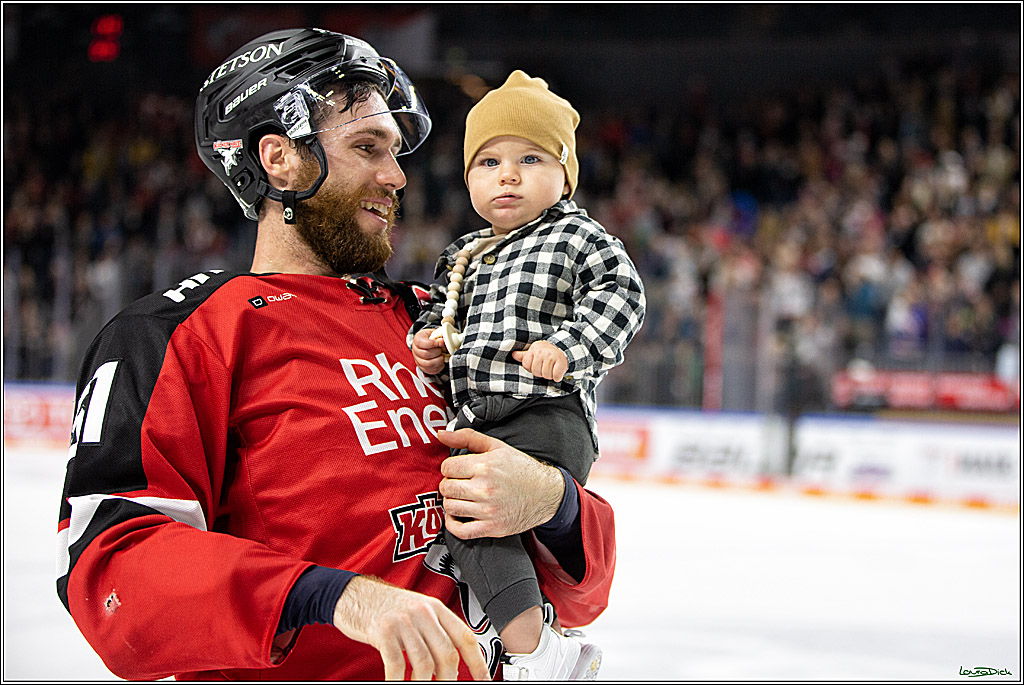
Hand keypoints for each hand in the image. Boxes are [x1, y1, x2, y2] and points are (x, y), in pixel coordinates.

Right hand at [332, 575, 489, 680]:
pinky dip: (399, 680)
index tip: (483, 678)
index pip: (465, 637)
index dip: (478, 661)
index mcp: (436, 608)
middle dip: (449, 678)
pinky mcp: (383, 632)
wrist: (355, 594)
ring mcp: (403, 622)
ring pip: (425, 662)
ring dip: (425, 683)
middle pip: (447, 653)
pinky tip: (398, 683)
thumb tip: (450, 664)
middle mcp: (423, 613)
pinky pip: (398, 664)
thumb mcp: (417, 612)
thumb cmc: (387, 607)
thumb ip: (435, 632)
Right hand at [411, 328, 446, 374]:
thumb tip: (448, 333)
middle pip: (426, 354)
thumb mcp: (435, 331)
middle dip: (437, 352)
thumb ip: (441, 331)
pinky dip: (438, 366)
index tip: (442, 342)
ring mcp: (418, 360)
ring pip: (428, 364)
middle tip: (443, 349)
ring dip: (438, 360)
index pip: (424, 344)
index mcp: (417, 340)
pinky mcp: (423, 368)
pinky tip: (441, 361)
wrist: (428, 344)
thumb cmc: (432, 338)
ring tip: (442, 355)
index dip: (435, 343)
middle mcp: (415, 351)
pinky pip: (431, 370)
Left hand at [436, 428, 564, 538]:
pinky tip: (458, 515)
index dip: (450, 467)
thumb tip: (440, 435)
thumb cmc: (520, 468)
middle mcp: (485, 489)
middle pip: (446, 487)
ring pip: (450, 507)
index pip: (447, 467)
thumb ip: (467, 437)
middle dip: (450, 483)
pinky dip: (453, 524)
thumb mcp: (496, 447)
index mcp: (485, 466)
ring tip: (461, 497)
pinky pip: (460, 531)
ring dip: (452, 501)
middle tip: (460, 483)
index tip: (458, 470)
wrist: (546, 493)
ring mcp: (488, 510)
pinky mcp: (491, 528)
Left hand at [511, 340, 567, 381]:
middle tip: (546, 367)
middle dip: (541, 372)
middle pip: (536, 372)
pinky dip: (557, 377)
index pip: (527, 366)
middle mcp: (541, 352)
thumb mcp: (534, 351)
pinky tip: (557, 371)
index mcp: (533, 350)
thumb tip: (513, 355)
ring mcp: (551, 357)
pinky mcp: (561, 362)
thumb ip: (523, 355)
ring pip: (546, 375)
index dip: (532, 368)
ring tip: (552, 368)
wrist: (562, 348)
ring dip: (550, 374)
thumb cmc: (546, 352)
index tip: (538, 364)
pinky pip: (556, 376)